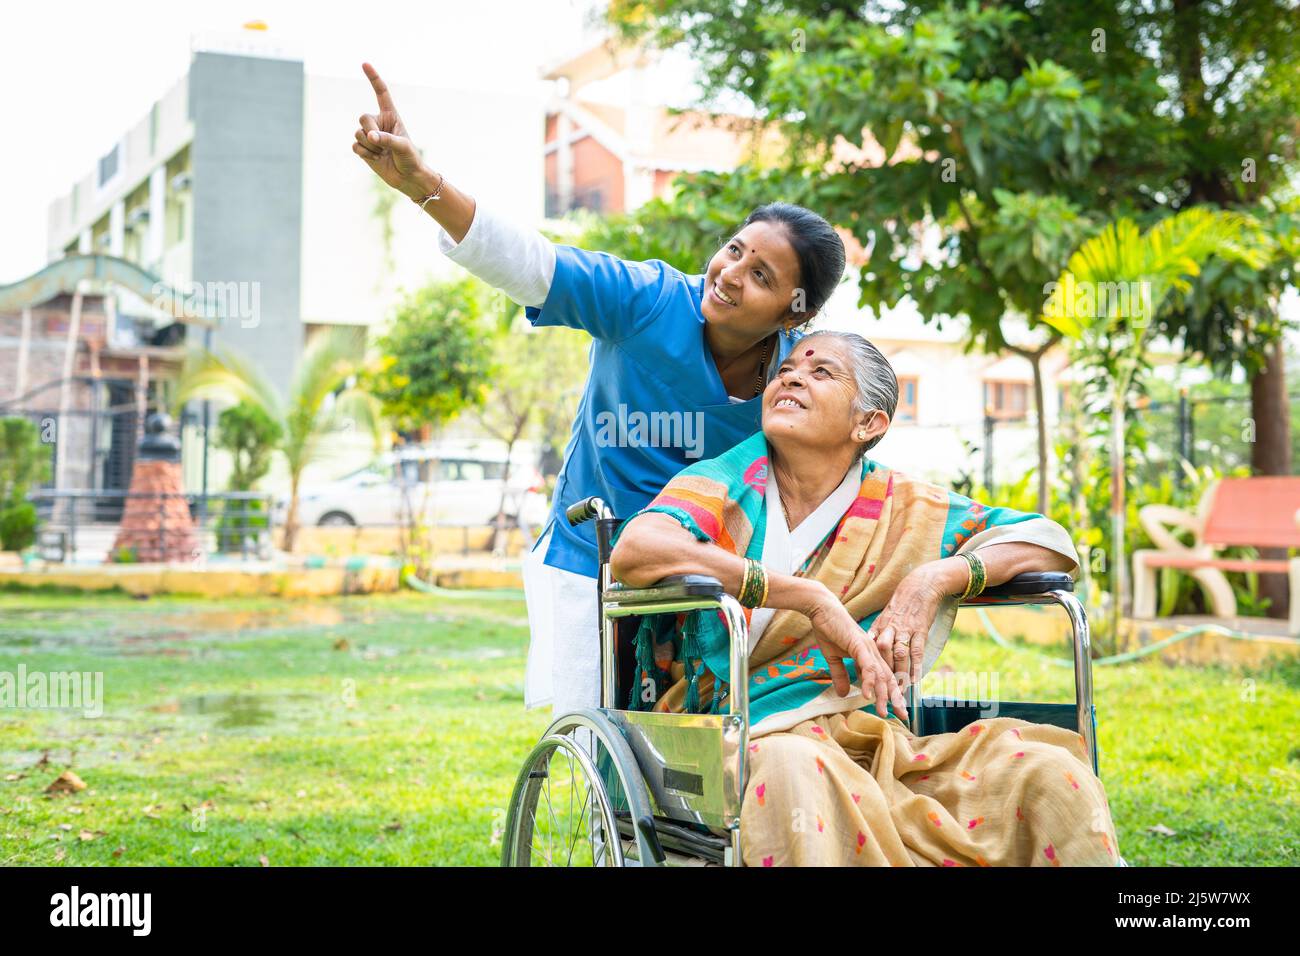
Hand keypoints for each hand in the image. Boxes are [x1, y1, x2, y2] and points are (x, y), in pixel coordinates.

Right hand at [353, 63, 426, 197]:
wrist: (407, 178)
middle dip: (370, 131)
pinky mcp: (363, 149)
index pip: (381, 93)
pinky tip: (376, 159)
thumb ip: (387, 139)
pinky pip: (355, 146)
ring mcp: (370, 135)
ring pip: (357, 133)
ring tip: (382, 153)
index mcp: (391, 115)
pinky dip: (365, 154)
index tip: (365, 64)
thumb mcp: (403, 146)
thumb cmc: (410, 158)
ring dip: (370, 146)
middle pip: (363, 117)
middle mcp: (378, 123)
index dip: (373, 78)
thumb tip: (369, 137)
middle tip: (381, 144)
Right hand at [806, 588, 908, 722]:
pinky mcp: (859, 645)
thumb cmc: (828, 629)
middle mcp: (873, 652)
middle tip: (902, 716)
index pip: (884, 678)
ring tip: (883, 711)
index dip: (892, 694)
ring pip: (880, 675)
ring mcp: (868, 648)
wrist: (822, 609)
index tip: (897, 710)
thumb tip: (843, 694)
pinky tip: (868, 695)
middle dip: (896, 699)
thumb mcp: (833, 658)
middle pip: (888, 679)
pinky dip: (869, 681)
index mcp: (869, 655)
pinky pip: (867, 666)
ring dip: (883, 695)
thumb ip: (840, 675)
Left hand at [866, 566, 948, 691]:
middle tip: (880, 692)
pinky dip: (915, 667)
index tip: (864, 682)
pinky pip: (916, 651)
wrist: (920, 586)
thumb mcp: (884, 617)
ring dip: (897, 674)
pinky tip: (914, 680)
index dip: (866, 664)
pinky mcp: (920, 630)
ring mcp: (906, 629)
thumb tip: (867, 649)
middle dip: (881, 673)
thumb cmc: (901, 604)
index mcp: (879, 626)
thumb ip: (876, 633)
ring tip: (897, 692)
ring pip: (899, 654)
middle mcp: (890, 628)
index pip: (869, 647)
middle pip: (882, 653)